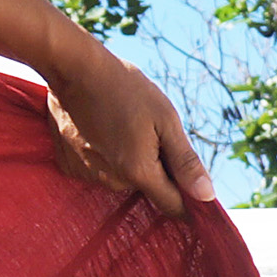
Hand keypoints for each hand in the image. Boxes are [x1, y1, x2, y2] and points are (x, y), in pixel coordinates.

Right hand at [45, 48, 215, 216]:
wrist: (74, 70)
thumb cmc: (125, 89)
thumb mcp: (165, 119)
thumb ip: (185, 162)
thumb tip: (206, 196)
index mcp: (139, 172)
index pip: (173, 206)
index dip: (189, 201)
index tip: (195, 187)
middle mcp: (111, 181)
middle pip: (147, 189)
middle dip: (156, 168)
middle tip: (150, 132)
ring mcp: (86, 175)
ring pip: (122, 179)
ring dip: (129, 161)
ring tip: (122, 126)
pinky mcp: (69, 167)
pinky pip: (99, 170)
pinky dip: (105, 156)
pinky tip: (101, 130)